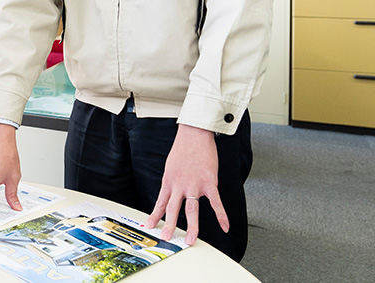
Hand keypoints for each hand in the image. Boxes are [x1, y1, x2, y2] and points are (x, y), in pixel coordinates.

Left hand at [144, 124, 228, 245]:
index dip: (154, 216)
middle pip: (173, 209)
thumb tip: (171, 192)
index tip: (149, 226)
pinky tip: (225, 226)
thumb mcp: (170, 166)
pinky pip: (216, 203)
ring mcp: (194, 185)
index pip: (160, 203)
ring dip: (192, 226)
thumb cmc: (183, 149)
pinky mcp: (209, 182)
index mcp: (169, 182)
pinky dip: (221, 216)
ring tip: (191, 239)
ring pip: (192, 210)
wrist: (194, 134)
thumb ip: (172, 181)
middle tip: (167, 238)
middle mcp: (179, 185)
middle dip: (169, 226)